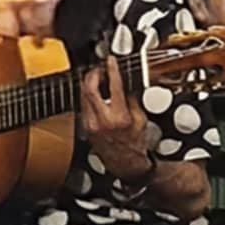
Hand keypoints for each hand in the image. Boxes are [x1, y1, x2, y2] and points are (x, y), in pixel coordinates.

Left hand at [80, 53, 151, 178]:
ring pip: (83, 96)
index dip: (112, 70)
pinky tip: (94, 93)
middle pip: (90, 89)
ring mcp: (91, 124)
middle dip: (93, 74)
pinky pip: (83, 106)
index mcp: (120, 117)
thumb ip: (133, 99)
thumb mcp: (140, 119)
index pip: (114, 86)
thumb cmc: (135, 144)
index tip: (111, 61)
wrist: (125, 164)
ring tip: (97, 78)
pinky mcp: (86, 128)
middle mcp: (103, 120)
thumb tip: (126, 82)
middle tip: (99, 68)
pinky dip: (87, 96)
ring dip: (88, 83)